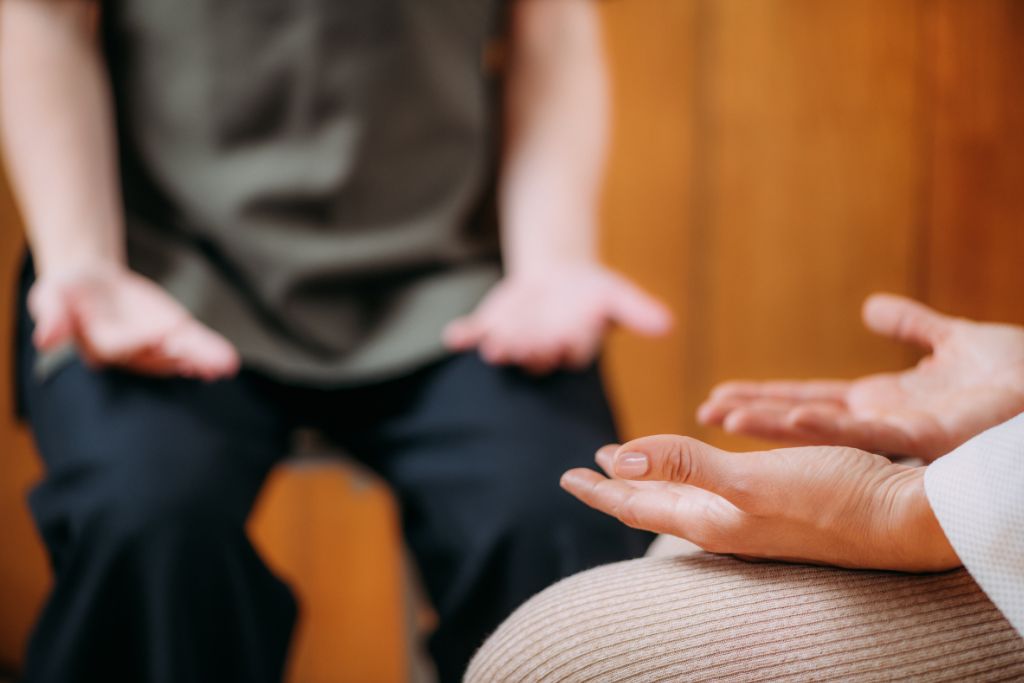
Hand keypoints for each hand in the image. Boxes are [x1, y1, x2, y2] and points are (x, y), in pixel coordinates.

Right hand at [29, 265, 239, 379]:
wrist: (90, 284)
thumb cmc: (66, 292)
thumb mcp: (50, 296)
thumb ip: (52, 317)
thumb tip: (45, 338)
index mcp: (99, 346)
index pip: (121, 347)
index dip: (139, 342)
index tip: (158, 336)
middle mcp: (131, 353)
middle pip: (156, 357)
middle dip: (177, 357)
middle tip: (199, 360)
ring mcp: (155, 345)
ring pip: (180, 354)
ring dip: (201, 360)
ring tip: (223, 366)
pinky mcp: (172, 333)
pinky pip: (193, 343)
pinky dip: (209, 351)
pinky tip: (227, 361)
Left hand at [443, 263, 671, 373]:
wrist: (553, 276)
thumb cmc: (589, 290)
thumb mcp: (615, 294)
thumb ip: (638, 311)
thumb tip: (669, 326)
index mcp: (573, 348)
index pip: (572, 350)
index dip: (568, 343)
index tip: (565, 335)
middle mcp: (541, 352)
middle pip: (536, 354)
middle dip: (531, 348)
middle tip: (524, 345)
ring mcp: (512, 342)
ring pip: (506, 349)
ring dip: (499, 347)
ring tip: (492, 346)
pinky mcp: (488, 329)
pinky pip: (473, 336)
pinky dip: (463, 336)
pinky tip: (454, 336)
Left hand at [561, 436, 959, 571]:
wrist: (907, 519)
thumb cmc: (834, 500)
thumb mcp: (751, 481)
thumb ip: (684, 468)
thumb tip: (617, 462)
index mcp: (711, 520)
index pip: (636, 505)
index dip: (599, 489)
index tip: (567, 475)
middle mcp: (726, 524)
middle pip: (654, 504)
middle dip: (617, 488)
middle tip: (588, 470)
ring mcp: (754, 519)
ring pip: (684, 500)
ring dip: (652, 483)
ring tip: (633, 467)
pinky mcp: (781, 506)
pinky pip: (718, 493)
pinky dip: (693, 478)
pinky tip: (704, 472)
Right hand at [698, 294, 1023, 460]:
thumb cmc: (1018, 374)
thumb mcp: (954, 340)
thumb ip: (912, 324)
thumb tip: (870, 307)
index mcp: (881, 404)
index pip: (806, 399)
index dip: (763, 398)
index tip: (719, 398)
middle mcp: (881, 425)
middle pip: (800, 420)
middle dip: (751, 417)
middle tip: (702, 415)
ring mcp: (901, 435)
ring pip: (823, 433)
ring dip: (772, 427)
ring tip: (726, 421)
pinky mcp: (928, 436)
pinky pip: (869, 434)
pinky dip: (827, 428)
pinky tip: (790, 421)